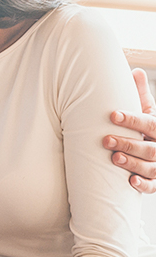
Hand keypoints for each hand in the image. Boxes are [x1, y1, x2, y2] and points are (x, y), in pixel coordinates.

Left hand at [103, 68, 155, 193]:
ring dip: (133, 163)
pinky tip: (131, 181)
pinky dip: (144, 185)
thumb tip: (135, 70)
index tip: (112, 115)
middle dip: (128, 144)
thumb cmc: (148, 129)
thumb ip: (140, 95)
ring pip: (152, 167)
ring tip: (114, 158)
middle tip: (105, 140)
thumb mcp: (147, 112)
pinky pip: (154, 186)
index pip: (149, 122)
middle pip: (149, 147)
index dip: (132, 119)